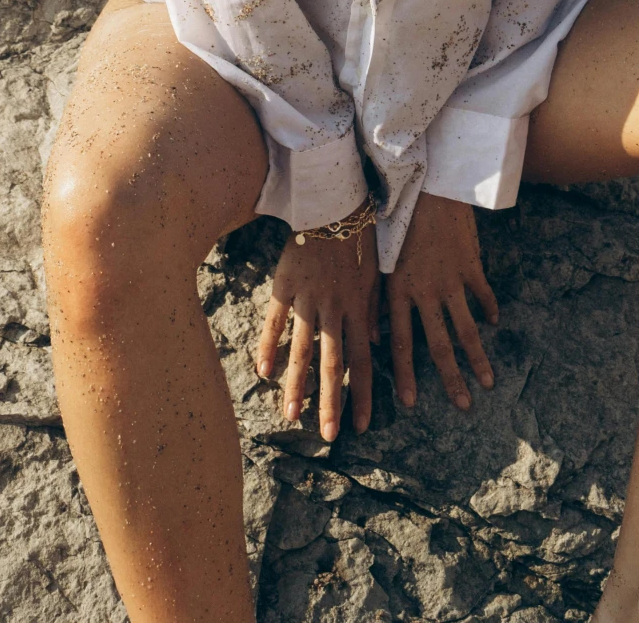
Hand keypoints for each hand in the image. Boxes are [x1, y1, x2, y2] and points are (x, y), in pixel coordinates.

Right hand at [256, 222, 378, 441]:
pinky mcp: (285, 286)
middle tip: (327, 435)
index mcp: (359, 308)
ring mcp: (307, 299)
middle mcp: (334, 309)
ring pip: (302, 349)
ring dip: (297, 385)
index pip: (363, 361)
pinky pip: (275, 321)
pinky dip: (268, 346)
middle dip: (330, 402)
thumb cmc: (359, 238)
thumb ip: (373, 309)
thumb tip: (374, 342)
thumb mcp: (375, 274)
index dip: (362, 395)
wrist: (333, 202)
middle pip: (332, 363)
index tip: (360, 426)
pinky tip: (263, 372)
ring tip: (291, 415)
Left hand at [386, 194, 498, 411]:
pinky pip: (482, 294)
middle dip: (451, 379)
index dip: (406, 374)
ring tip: (488, 381)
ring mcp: (452, 280)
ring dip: (478, 358)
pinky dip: (489, 308)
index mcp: (399, 291)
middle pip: (441, 345)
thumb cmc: (395, 218)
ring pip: (467, 328)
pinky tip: (495, 321)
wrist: (426, 184)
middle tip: (463, 406)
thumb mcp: (380, 260)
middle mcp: (427, 292)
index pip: (402, 343)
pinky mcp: (471, 264)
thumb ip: (376, 299)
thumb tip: (373, 336)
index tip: (411, 403)